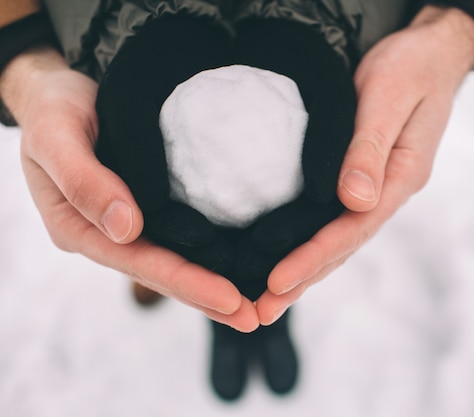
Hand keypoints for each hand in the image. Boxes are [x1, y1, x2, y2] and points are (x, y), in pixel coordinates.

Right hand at [0, 46, 258, 331]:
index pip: (139, 263)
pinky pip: (179, 236)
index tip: (229, 299)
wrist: (56, 91)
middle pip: (161, 273)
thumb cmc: (52, 109)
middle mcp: (106, 234)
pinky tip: (239, 265)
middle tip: (252, 318)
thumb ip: (83, 181)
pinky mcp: (146, 207)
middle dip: (207, 297)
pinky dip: (208, 253)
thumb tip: (126, 229)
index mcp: (79, 228)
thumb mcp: (56, 137)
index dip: (185, 283)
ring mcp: (126, 225)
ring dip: (211, 286)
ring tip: (253, 308)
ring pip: (173, 261)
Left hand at [255, 5, 473, 324]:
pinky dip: (312, 244)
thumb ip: (372, 149)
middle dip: (303, 279)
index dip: (314, 257)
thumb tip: (355, 201)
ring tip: (267, 300)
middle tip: (259, 312)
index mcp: (401, 178)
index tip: (277, 282)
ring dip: (306, 271)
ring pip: (338, 239)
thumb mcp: (391, 97)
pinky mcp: (363, 178)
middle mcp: (389, 192)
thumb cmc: (412, 67)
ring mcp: (377, 188)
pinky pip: (335, 219)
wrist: (430, 52)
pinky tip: (288, 257)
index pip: (353, 229)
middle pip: (343, 246)